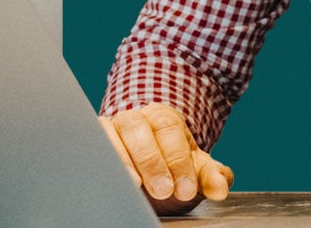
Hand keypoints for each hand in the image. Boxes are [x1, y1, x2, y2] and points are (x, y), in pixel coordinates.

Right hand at [99, 103, 234, 214]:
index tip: (186, 189)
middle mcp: (134, 119)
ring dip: (122, 161)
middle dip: (153, 161)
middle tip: (165, 191)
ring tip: (134, 186)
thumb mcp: (192, 171)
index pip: (170, 130)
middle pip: (139, 128)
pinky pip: (88, 146)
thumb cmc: (169, 168)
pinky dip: (96, 161)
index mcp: (163, 118)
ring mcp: (109, 129)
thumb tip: (222, 187)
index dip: (178, 160)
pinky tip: (106, 181)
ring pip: (110, 134)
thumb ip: (210, 176)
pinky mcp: (89, 143)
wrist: (145, 169)